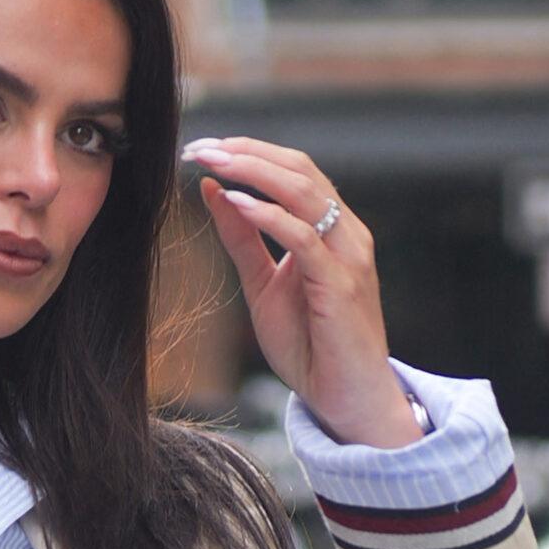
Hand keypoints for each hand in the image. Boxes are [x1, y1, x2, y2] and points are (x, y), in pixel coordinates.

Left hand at [183, 135, 421, 447]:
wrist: (347, 400)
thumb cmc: (311, 347)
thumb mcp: (263, 286)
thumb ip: (242, 240)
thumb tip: (212, 190)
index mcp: (331, 230)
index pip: (294, 171)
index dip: (250, 152)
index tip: (203, 149)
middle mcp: (346, 234)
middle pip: (300, 170)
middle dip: (247, 153)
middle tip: (200, 147)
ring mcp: (348, 256)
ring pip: (305, 192)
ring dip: (253, 172)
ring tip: (212, 163)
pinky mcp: (341, 285)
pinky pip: (304, 238)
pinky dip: (268, 216)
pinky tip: (236, 203)